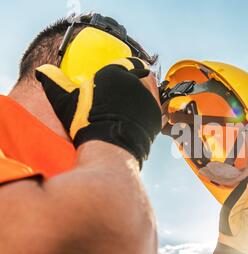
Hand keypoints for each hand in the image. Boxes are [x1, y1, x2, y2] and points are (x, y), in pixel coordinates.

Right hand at [35, 57, 161, 166]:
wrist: (109, 147)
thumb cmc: (86, 124)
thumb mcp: (66, 102)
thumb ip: (55, 83)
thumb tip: (42, 71)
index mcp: (114, 72)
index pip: (126, 63)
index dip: (125, 69)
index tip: (122, 77)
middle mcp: (135, 80)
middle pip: (142, 73)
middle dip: (138, 78)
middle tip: (130, 91)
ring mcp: (148, 96)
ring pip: (152, 87)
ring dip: (146, 91)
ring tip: (136, 102)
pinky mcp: (156, 112)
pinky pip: (157, 104)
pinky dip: (151, 107)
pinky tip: (141, 115)